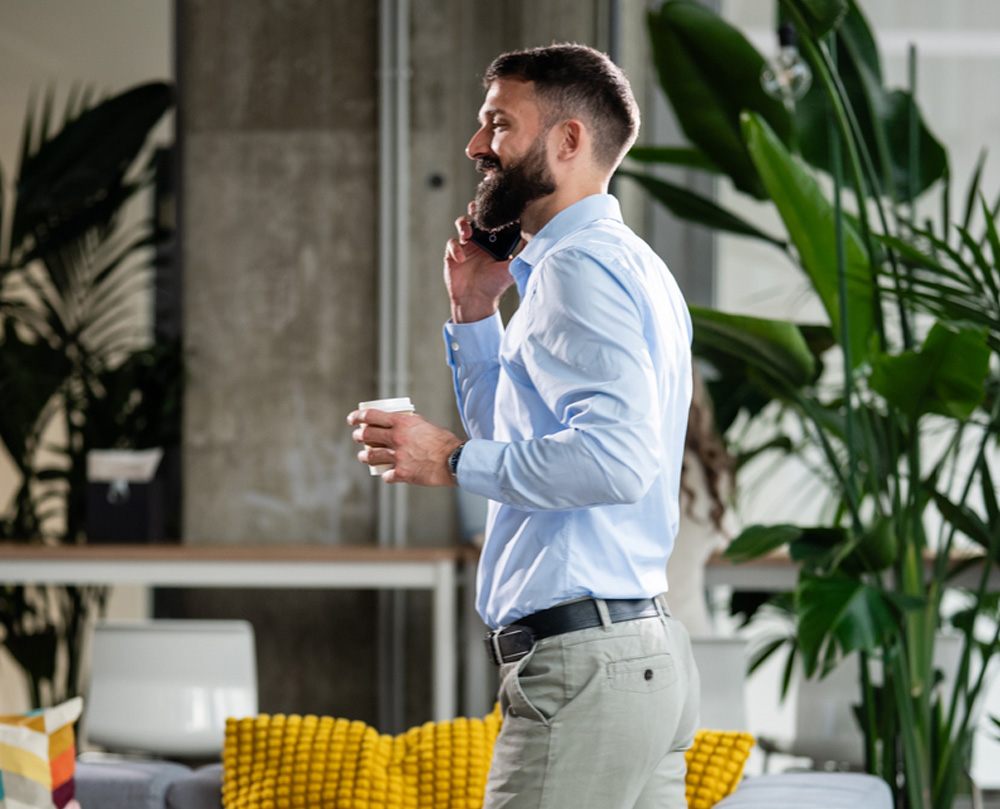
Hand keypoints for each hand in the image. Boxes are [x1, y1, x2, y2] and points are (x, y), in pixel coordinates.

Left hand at [347, 408, 463, 486]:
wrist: (454, 460)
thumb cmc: (444, 442)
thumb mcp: (426, 425)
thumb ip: (411, 422)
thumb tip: (403, 419)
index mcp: (402, 423)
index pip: (371, 416)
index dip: (358, 416)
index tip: (352, 419)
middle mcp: (396, 438)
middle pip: (367, 435)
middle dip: (359, 436)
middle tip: (358, 437)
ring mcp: (397, 456)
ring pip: (370, 456)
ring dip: (364, 456)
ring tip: (364, 456)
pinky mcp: (402, 473)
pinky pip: (386, 475)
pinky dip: (387, 475)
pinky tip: (389, 474)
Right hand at [444, 203, 515, 322]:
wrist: (477, 300)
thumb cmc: (495, 285)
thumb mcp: (513, 267)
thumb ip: (523, 251)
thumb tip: (537, 235)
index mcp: (495, 239)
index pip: (495, 219)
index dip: (494, 210)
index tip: (496, 204)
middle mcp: (481, 239)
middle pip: (477, 215)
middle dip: (476, 208)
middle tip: (477, 208)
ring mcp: (466, 245)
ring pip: (462, 223)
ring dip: (463, 224)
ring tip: (468, 234)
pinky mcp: (453, 252)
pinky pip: (452, 243)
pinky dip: (456, 248)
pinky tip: (462, 259)